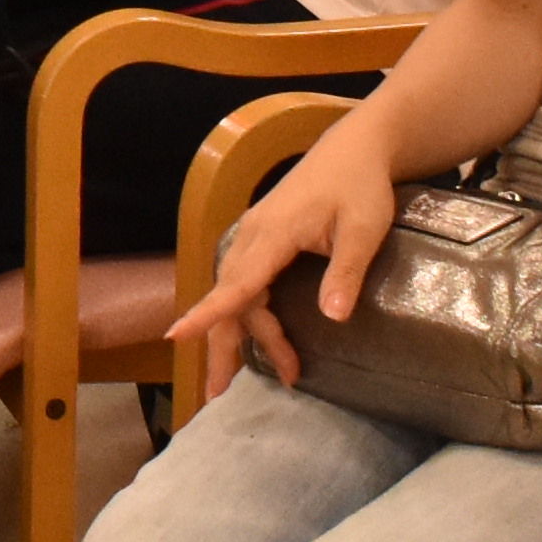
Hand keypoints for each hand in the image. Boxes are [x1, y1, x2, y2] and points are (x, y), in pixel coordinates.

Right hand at [181, 120, 407, 400]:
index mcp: (274, 233)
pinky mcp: (264, 238)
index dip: (208, 313)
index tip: (175, 336)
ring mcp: (255, 235)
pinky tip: (265, 334)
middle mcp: (254, 235)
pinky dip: (249, 313)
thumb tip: (333, 318)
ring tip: (274, 373)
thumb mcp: (365, 227)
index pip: (236, 283)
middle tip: (219, 394)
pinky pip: (245, 282)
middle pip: (231, 298)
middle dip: (224, 345)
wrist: (354, 148)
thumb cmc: (361, 185)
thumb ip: (347, 271)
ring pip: (238, 293)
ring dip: (246, 334)